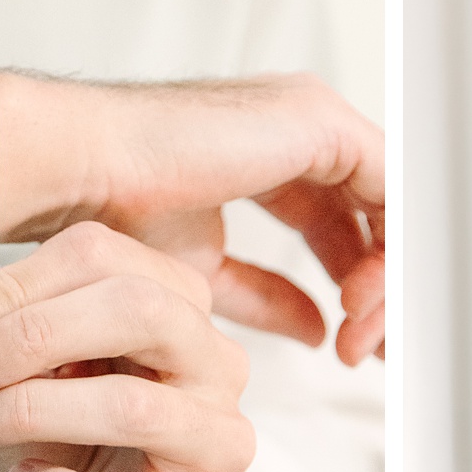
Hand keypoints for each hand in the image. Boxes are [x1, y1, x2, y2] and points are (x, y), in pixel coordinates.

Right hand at [0, 71, 384, 363]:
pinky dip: (385, 254)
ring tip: (353, 337)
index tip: (352, 341)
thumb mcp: (206, 273)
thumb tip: (318, 329)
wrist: (80, 175)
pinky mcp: (320, 124)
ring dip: (381, 283)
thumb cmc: (110, 209)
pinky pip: (390, 193)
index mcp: (273, 153)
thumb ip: (267, 296)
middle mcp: (302, 130)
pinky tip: (360, 302)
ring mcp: (314, 120)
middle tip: (366, 351)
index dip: (355, 284)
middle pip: (374, 216)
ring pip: (389, 209)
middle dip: (379, 291)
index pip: (342, 221)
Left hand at [0, 222, 254, 471]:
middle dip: (32, 336)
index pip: (103, 258)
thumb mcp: (32, 377)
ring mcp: (221, 442)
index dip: (14, 285)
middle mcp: (215, 364)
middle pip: (142, 311)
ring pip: (133, 406)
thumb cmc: (78, 445)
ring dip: (29, 412)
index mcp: (176, 304)